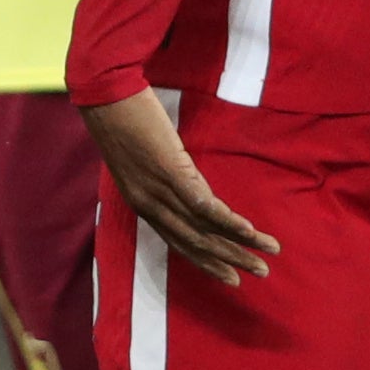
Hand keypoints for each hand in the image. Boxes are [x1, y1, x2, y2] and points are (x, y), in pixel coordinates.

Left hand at [81, 88, 278, 282]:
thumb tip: (188, 179)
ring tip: (265, 259)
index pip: (178, 242)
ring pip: (202, 231)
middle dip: (228, 262)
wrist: (104, 92)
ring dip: (238, 248)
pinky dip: (227, 222)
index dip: (205, 261)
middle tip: (259, 274)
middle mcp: (149, 204)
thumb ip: (162, 173)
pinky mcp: (169, 172)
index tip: (229, 276)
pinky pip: (203, 206)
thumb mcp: (140, 155)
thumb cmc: (121, 116)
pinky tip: (249, 231)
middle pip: (194, 244)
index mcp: (142, 202)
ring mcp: (159, 190)